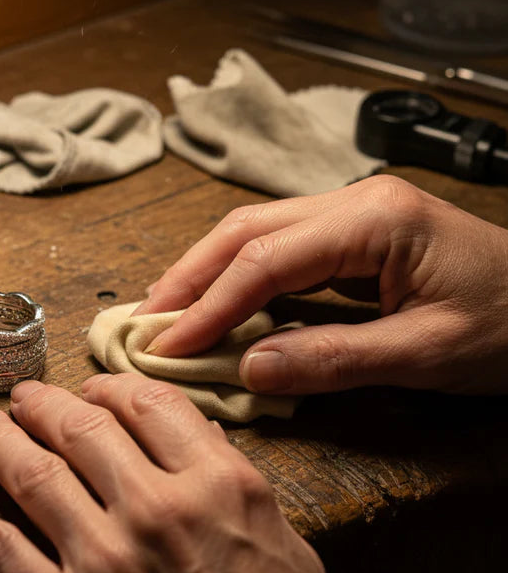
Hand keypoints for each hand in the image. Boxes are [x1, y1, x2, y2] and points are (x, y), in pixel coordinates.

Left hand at [0, 376, 380, 572]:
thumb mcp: (290, 550)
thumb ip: (237, 486)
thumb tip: (200, 440)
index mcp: (219, 486)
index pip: (148, 405)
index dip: (111, 386)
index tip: (92, 388)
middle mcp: (156, 509)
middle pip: (81, 427)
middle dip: (44, 403)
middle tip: (23, 396)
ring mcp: (103, 560)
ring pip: (31, 473)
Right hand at [135, 175, 507, 394]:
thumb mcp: (428, 352)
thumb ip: (335, 358)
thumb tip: (248, 369)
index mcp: (374, 219)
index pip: (266, 259)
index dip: (209, 304)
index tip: (168, 345)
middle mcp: (354, 203)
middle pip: (246, 230)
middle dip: (189, 276)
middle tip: (146, 322)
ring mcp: (353, 215)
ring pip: (256, 234)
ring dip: (206, 274)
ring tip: (165, 312)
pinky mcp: (354, 238)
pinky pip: (280, 251)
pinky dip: (239, 280)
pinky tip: (215, 304)